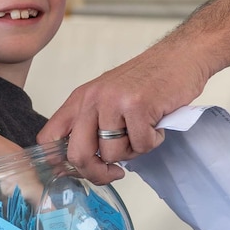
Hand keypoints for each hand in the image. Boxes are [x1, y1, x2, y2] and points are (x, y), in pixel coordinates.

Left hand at [38, 38, 209, 180]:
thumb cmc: (148, 81)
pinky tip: (157, 123)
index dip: (59, 163)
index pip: (49, 138)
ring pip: (112, 154)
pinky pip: (140, 145)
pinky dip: (153, 141)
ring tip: (143, 130)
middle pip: (77, 154)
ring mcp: (114, 101)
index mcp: (80, 99)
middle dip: (96, 172)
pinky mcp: (138, 106)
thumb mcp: (108, 99)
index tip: (77, 173)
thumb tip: (79, 165)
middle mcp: (92, 99)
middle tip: (114, 172)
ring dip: (133, 151)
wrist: (180, 56)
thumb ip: (91, 126)